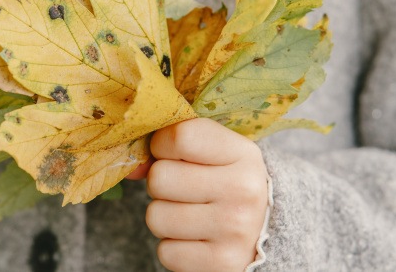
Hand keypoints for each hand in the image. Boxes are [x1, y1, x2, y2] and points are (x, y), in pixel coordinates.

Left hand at [127, 118, 268, 271]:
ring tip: (190, 214)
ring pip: (156, 217)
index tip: (174, 154)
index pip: (181, 136)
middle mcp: (243, 190)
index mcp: (243, 154)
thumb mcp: (213, 154)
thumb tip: (130, 168)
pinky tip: (196, 238)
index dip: (163, 145)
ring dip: (164, 217)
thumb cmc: (226, 183)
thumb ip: (169, 147)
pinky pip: (165, 252)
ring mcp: (235, 230)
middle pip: (159, 178)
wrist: (265, 232)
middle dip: (161, 185)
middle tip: (183, 190)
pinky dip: (174, 247)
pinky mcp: (222, 264)